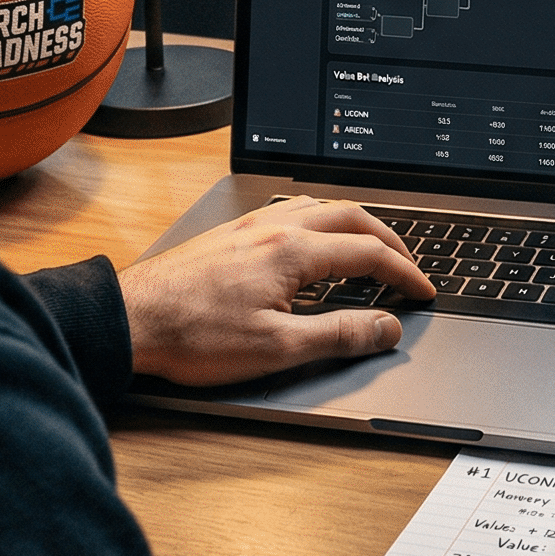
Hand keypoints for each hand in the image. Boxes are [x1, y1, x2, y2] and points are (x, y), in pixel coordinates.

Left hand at [118, 197, 433, 386]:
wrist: (132, 319)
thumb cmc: (194, 336)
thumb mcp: (277, 348)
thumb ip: (338, 334)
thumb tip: (385, 327)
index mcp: (293, 252)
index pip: (368, 254)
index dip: (404, 274)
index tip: (423, 292)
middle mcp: (275, 228)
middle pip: (351, 217)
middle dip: (389, 239)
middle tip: (408, 265)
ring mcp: (250, 226)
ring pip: (320, 207)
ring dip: (355, 224)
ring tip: (369, 249)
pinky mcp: (230, 234)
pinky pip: (291, 212)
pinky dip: (321, 222)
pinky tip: (312, 241)